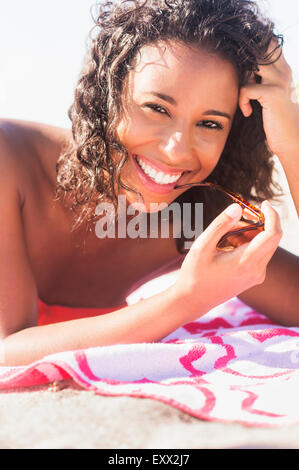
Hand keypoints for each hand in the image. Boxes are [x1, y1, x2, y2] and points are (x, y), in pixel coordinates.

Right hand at [172, 201, 282, 318]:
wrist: (194, 300)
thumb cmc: (195, 273)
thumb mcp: (202, 246)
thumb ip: (220, 225)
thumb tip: (238, 207)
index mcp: (246, 262)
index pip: (272, 234)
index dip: (272, 215)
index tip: (263, 203)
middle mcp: (257, 270)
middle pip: (271, 237)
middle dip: (259, 222)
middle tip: (240, 214)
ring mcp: (257, 275)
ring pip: (265, 245)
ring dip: (252, 233)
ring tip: (226, 234)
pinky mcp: (255, 277)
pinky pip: (260, 253)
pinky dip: (249, 243)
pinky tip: (229, 245)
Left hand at [238, 40, 298, 158]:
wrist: (290, 138)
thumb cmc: (275, 118)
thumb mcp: (269, 94)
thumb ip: (261, 79)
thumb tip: (240, 66)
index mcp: (283, 68)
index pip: (268, 43)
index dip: (251, 48)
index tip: (241, 65)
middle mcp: (283, 71)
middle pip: (255, 51)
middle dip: (242, 65)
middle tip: (243, 85)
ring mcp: (280, 81)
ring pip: (249, 67)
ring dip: (242, 82)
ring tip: (247, 98)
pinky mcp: (273, 93)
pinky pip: (246, 88)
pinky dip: (242, 101)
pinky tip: (248, 112)